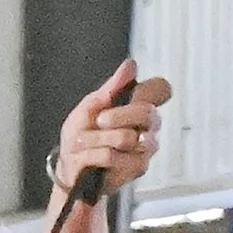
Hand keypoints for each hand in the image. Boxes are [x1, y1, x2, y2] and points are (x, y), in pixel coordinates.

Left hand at [54, 59, 171, 196]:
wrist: (71, 167)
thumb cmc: (82, 136)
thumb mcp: (90, 106)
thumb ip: (112, 87)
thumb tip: (131, 65)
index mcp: (139, 105)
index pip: (161, 89)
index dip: (150, 90)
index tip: (131, 95)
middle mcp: (148, 126)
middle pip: (147, 112)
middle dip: (116, 116)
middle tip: (98, 121)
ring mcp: (146, 148)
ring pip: (127, 137)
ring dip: (97, 138)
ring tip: (85, 141)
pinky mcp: (137, 168)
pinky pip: (114, 157)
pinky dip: (93, 155)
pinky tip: (87, 157)